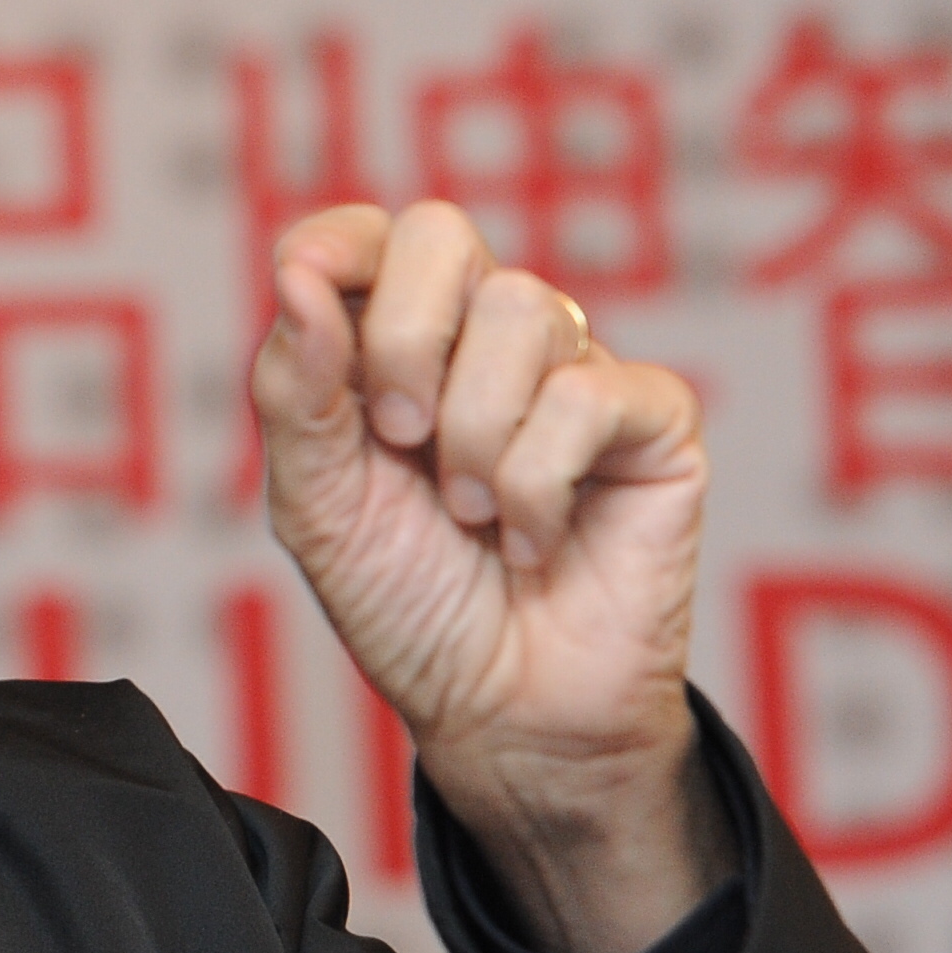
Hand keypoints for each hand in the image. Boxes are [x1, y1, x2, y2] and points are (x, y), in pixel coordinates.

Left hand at [251, 201, 727, 952]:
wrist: (499, 717)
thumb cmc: (408, 607)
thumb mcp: (315, 505)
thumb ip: (296, 390)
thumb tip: (298, 277)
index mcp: (401, 345)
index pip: (371, 236)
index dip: (336, 242)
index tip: (307, 285)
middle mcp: (489, 341)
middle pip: (442, 235)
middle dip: (402, 338)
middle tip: (399, 438)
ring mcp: (576, 371)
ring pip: (521, 310)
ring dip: (474, 434)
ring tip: (474, 515)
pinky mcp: (655, 421)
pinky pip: (590, 393)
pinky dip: (539, 481)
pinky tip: (536, 539)